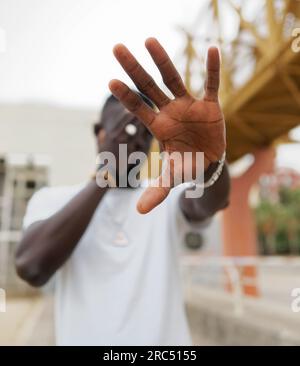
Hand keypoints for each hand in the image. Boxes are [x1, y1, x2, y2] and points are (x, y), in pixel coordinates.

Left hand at [109, 38, 225, 213]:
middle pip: (149, 86)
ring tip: (149, 40)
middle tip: (116, 47)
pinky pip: (212, 84)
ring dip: (162, 60)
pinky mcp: (210, 105)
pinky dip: (213, 69)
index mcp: (159, 127)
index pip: (138, 109)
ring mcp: (189, 106)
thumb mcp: (171, 179)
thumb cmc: (186, 167)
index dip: (126, 97)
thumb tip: (139, 212)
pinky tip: (213, 50)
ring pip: (174, 78)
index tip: (110, 81)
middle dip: (134, 68)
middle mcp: (170, 112)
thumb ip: (157, 192)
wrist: (208, 162)